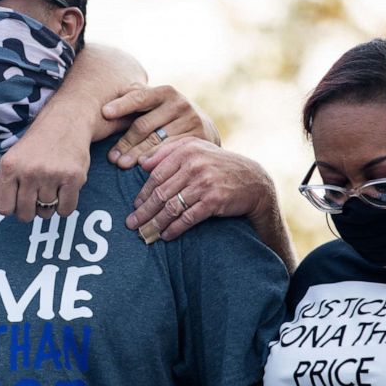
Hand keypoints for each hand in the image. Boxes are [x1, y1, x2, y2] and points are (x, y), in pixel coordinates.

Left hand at [0, 121, 89, 222]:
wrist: (64, 122)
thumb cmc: (33, 148)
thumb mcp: (7, 166)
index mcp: (8, 167)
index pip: (3, 209)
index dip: (12, 206)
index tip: (18, 193)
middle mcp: (29, 171)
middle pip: (25, 215)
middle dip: (31, 208)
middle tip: (36, 188)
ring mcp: (52, 174)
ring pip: (46, 214)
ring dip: (49, 204)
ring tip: (51, 183)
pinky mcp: (73, 178)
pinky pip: (65, 211)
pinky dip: (65, 205)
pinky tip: (63, 187)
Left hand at [102, 84, 219, 168]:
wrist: (203, 126)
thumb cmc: (167, 114)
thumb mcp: (155, 102)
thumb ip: (136, 97)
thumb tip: (111, 98)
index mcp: (165, 92)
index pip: (139, 98)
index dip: (122, 105)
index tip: (104, 113)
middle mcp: (180, 104)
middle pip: (144, 125)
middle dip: (126, 141)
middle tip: (111, 157)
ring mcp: (191, 122)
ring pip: (156, 141)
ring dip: (136, 154)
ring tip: (121, 164)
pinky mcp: (197, 139)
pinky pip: (171, 152)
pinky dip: (156, 159)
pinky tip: (143, 166)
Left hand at [126, 138, 272, 241]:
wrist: (253, 181)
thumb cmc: (219, 166)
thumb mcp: (197, 150)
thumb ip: (169, 152)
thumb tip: (142, 164)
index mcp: (186, 151)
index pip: (157, 174)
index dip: (143, 192)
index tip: (135, 205)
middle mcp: (194, 165)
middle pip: (161, 192)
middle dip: (144, 211)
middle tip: (132, 224)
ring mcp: (204, 183)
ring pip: (172, 207)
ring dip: (156, 223)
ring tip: (146, 233)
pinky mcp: (214, 200)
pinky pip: (188, 218)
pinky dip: (174, 228)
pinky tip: (166, 235)